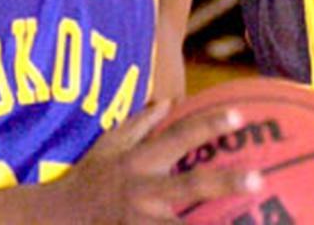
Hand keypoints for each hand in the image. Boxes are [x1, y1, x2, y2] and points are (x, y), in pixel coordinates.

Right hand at [52, 101, 262, 223]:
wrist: (55, 218)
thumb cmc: (88, 178)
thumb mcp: (109, 145)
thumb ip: (140, 124)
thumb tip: (168, 101)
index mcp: (140, 161)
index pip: (179, 136)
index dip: (209, 125)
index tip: (239, 117)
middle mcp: (144, 190)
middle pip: (190, 184)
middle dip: (224, 182)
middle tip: (258, 179)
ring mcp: (140, 220)